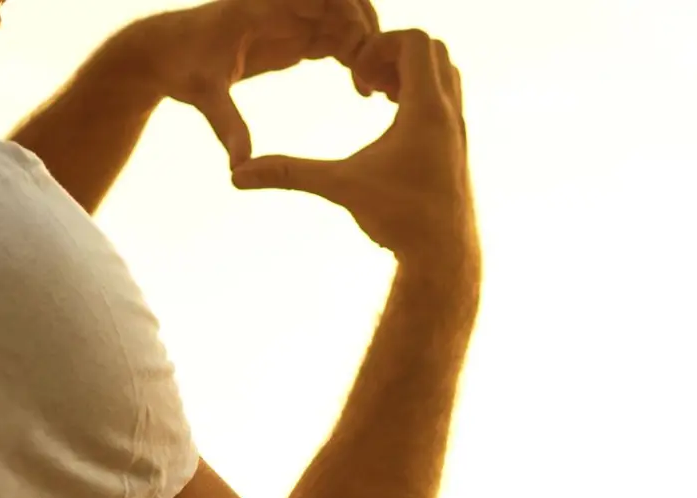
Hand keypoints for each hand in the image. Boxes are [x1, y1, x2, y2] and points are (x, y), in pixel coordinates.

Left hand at [129, 0, 388, 168]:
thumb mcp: (205, 97)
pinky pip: (337, 38)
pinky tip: (363, 92)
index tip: (361, 46)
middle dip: (368, 30)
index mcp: (261, 6)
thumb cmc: (181, 68)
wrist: (166, 55)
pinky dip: (356, 58)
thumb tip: (240, 167)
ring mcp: (290, 20)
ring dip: (366, 47)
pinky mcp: (294, 36)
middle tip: (377, 74)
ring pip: (345, 21)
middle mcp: (281, 7)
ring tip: (374, 90)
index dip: (348, 9)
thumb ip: (227, 126)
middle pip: (342, 2)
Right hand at [232, 29, 475, 267]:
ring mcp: (459, 129)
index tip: (357, 76)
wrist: (444, 258)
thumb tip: (237, 175)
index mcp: (427, 110)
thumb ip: (289, 173)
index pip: (416, 40)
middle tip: (366, 82)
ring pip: (445, 72)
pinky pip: (446, 99)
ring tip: (378, 97)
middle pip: (434, 48)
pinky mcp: (458, 146)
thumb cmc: (399, 220)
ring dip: (411, 73)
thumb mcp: (340, 187)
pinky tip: (392, 122)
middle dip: (396, 53)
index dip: (381, 45)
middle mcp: (450, 113)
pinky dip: (421, 95)